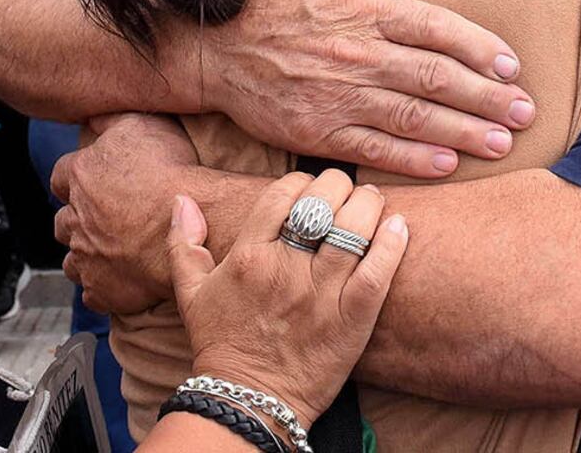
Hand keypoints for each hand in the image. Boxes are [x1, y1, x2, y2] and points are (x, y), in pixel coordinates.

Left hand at [52, 113, 199, 313]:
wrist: (194, 223)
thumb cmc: (170, 172)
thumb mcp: (139, 126)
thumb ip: (109, 120)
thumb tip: (91, 115)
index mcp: (81, 177)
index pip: (60, 177)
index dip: (74, 180)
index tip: (88, 183)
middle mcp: (77, 219)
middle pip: (63, 222)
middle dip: (77, 221)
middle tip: (101, 220)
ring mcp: (88, 258)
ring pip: (73, 260)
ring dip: (86, 255)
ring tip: (109, 252)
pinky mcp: (103, 289)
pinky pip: (92, 292)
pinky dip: (102, 287)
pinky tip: (119, 279)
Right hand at [173, 170, 407, 430]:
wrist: (248, 400)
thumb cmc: (220, 343)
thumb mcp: (190, 292)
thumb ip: (184, 243)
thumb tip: (182, 200)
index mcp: (248, 256)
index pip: (283, 193)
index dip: (302, 180)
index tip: (310, 185)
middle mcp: (285, 270)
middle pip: (323, 203)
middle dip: (339, 185)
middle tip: (346, 190)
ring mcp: (320, 295)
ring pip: (354, 229)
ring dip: (369, 205)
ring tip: (372, 202)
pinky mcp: (350, 321)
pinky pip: (377, 272)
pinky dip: (392, 244)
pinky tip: (399, 227)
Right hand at [205, 0, 534, 178]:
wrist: (211, 46)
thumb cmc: (270, 1)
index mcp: (366, 11)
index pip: (438, 28)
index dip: (482, 47)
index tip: (513, 66)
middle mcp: (360, 54)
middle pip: (437, 77)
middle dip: (488, 97)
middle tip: (526, 113)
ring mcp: (339, 95)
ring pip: (415, 116)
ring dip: (465, 132)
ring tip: (503, 143)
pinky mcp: (318, 130)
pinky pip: (376, 148)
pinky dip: (414, 159)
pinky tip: (448, 165)